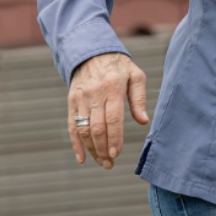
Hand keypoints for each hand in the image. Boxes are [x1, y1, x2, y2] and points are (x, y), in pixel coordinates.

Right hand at [68, 52, 148, 169]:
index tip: (116, 153)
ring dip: (92, 149)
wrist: (91, 52)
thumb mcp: (135, 75)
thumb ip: (139, 99)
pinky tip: (82, 158)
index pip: (113, 118)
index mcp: (113, 87)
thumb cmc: (119, 66)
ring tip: (102, 162)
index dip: (114, 137)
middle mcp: (95, 94)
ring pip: (83, 129)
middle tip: (110, 164)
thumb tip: (144, 121)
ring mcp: (81, 98)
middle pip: (96, 127)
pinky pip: (72, 125)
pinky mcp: (71, 101)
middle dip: (103, 149)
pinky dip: (75, 144)